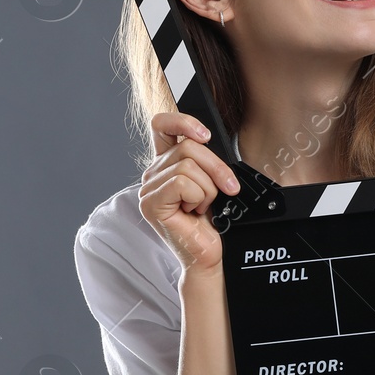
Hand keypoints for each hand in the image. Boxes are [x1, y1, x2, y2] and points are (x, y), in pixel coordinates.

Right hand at [137, 111, 241, 274]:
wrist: (209, 253)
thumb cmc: (212, 221)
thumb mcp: (213, 182)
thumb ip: (206, 160)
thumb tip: (209, 141)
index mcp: (167, 163)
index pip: (162, 125)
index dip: (182, 121)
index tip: (205, 134)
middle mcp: (154, 173)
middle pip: (188, 146)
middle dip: (216, 168)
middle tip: (225, 189)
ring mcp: (149, 188)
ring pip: (188, 166)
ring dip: (208, 189)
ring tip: (202, 206)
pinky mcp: (151, 203)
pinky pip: (182, 182)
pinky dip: (198, 197)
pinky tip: (194, 211)